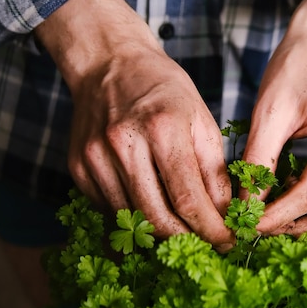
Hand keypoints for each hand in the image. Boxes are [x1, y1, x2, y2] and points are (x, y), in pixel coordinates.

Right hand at [35, 0, 233, 248]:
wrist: (110, 63)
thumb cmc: (162, 87)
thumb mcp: (200, 117)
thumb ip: (213, 168)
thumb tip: (223, 213)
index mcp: (162, 128)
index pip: (187, 198)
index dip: (211, 229)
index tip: (227, 242)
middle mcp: (123, 144)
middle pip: (155, 218)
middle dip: (186, 240)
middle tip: (207, 243)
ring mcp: (95, 157)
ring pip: (130, 220)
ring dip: (160, 233)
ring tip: (183, 230)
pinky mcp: (79, 167)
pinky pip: (109, 209)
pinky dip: (133, 217)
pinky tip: (151, 207)